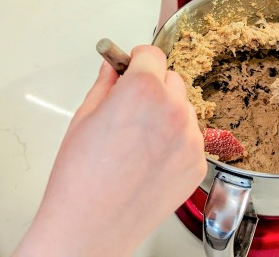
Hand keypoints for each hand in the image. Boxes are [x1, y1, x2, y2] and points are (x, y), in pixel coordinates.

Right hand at [14, 46, 206, 256]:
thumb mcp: (84, 117)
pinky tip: (150, 161)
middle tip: (130, 109)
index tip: (132, 68)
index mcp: (143, 90)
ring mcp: (190, 139)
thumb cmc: (81, 177)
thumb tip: (113, 68)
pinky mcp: (197, 164)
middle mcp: (173, 110)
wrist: (92, 225)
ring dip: (167, 115)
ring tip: (138, 142)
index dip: (138, 61)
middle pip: (172, 80)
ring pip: (184, 110)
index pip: (152, 54)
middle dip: (153, 87)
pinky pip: (190, 139)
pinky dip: (175, 144)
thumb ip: (105, 85)